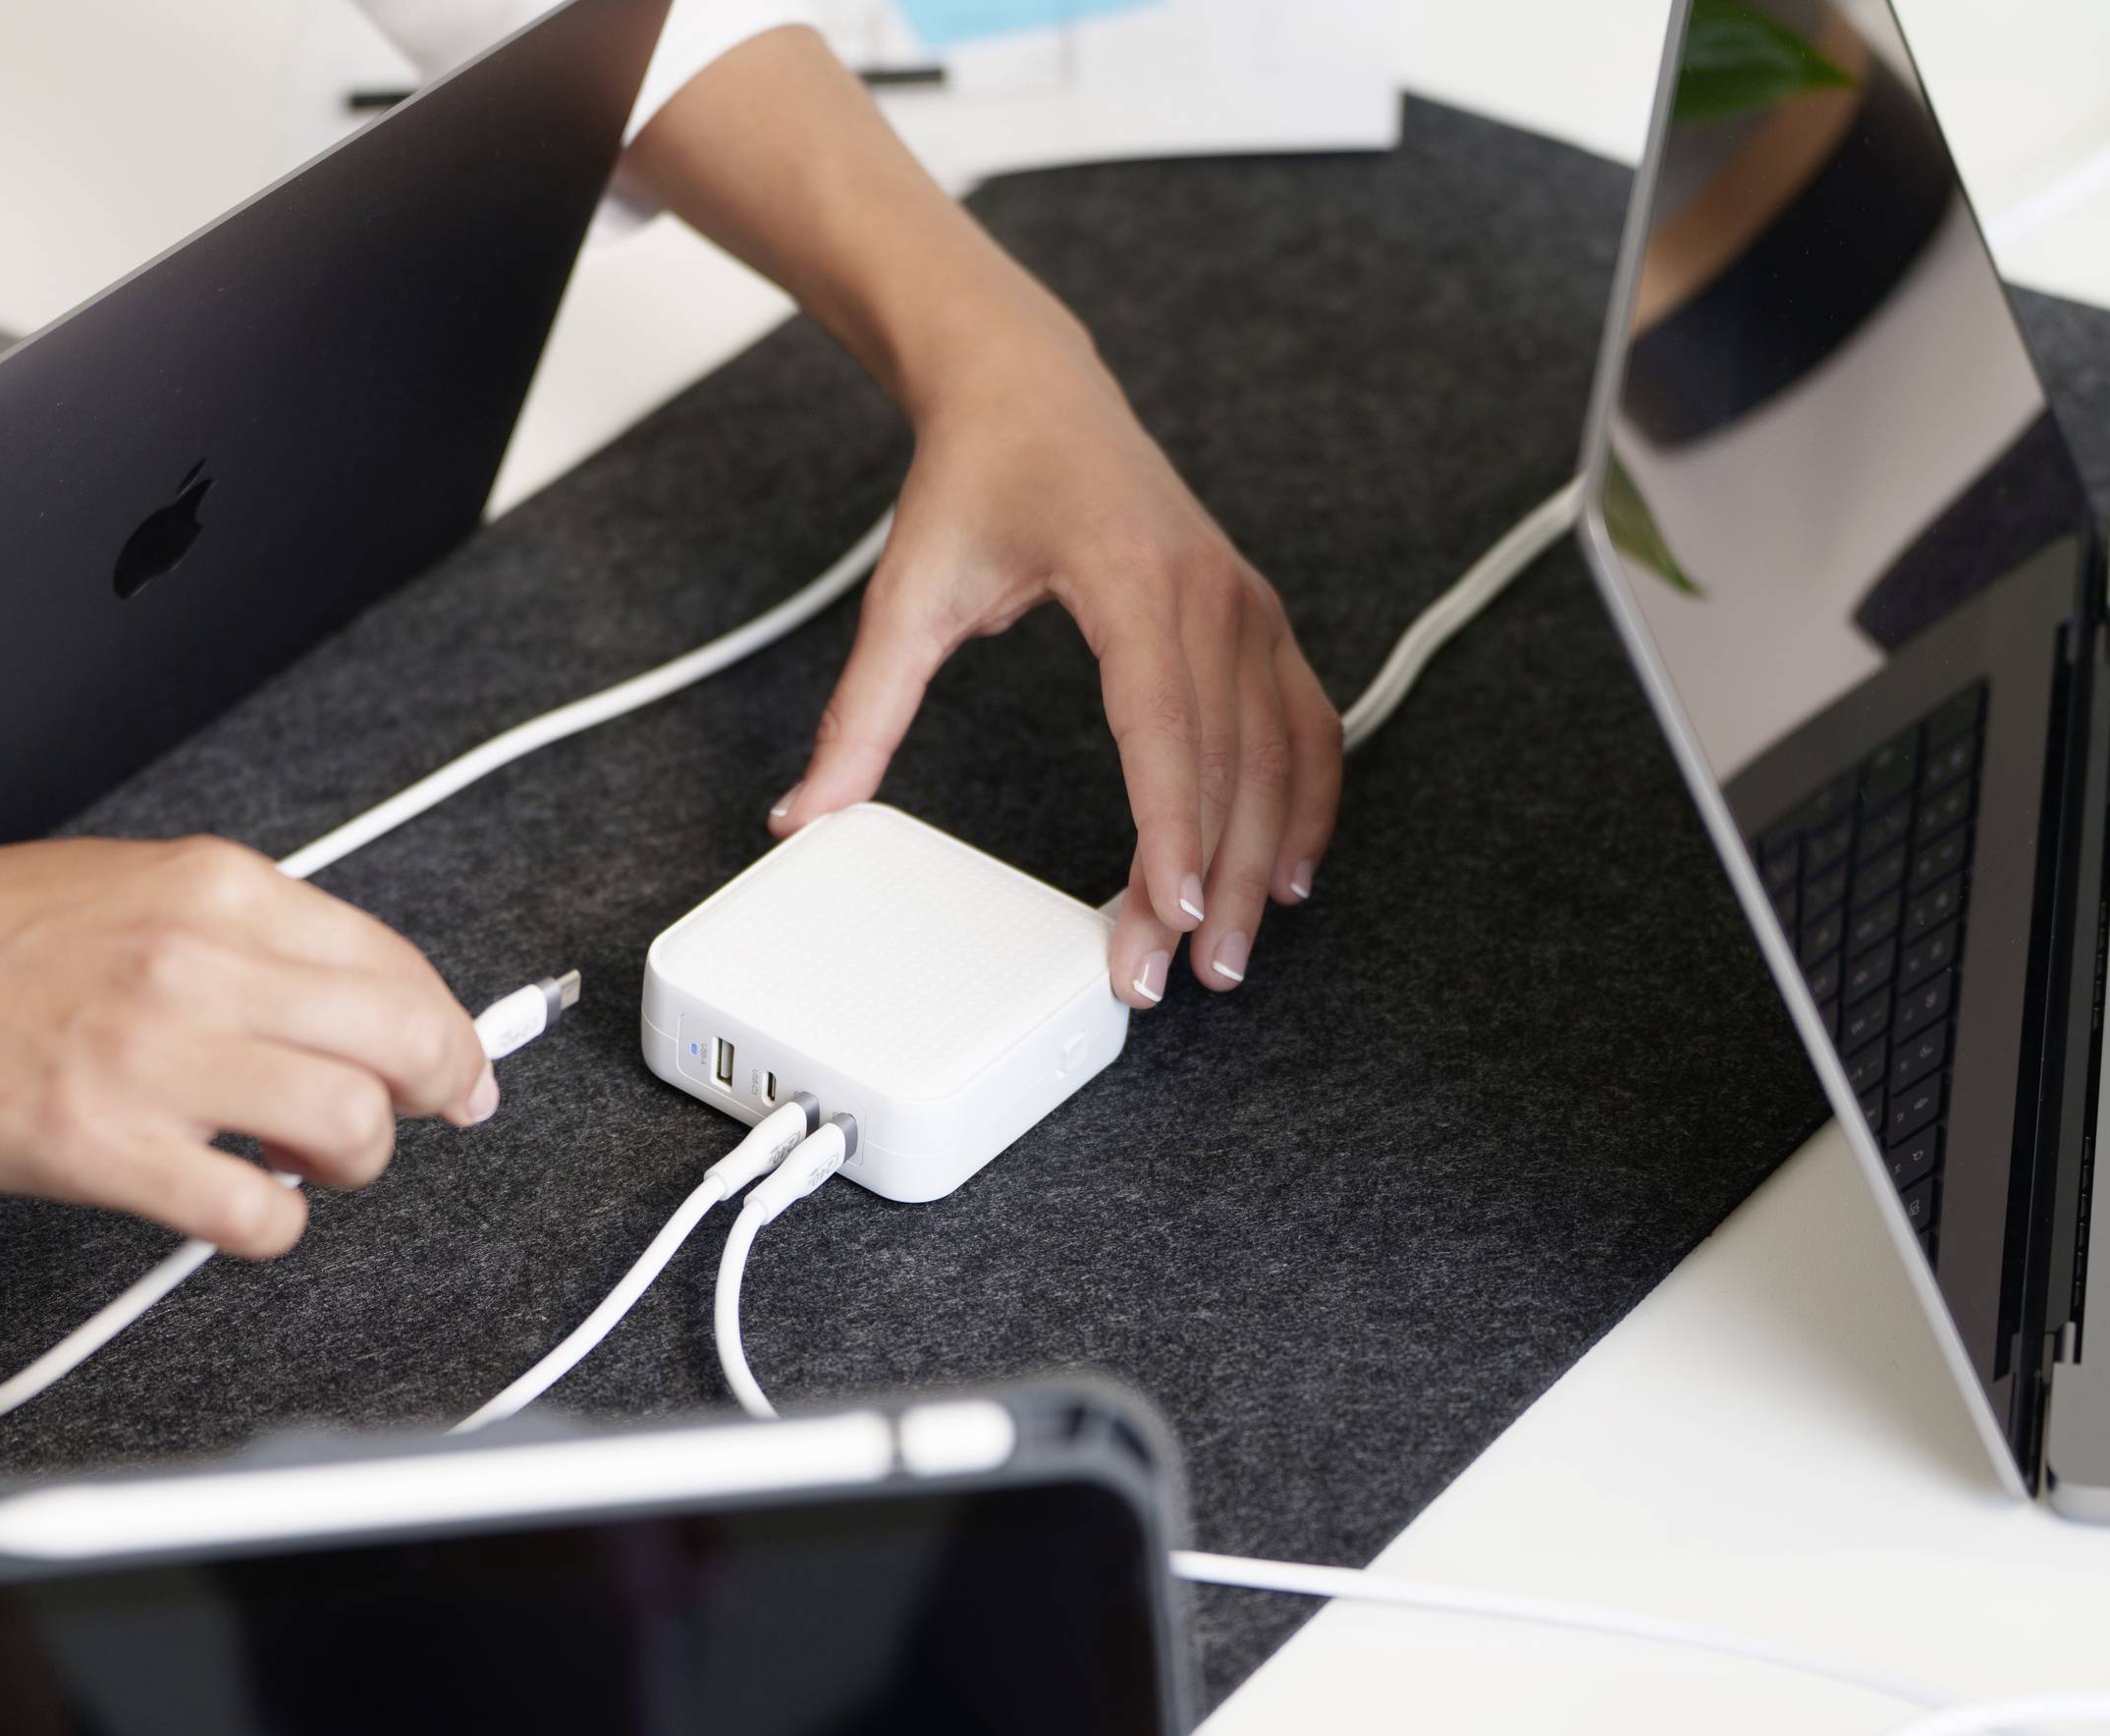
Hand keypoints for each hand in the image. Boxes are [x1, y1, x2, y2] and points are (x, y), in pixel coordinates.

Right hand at [0, 836, 492, 1257]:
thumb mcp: (143, 888)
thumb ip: (253, 939)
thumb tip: (359, 1007)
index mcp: (221, 889)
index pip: (397, 968)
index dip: (450, 1035)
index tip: (461, 1074)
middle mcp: (202, 961)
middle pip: (405, 1043)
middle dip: (433, 1096)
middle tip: (407, 1126)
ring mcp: (153, 1056)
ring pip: (351, 1127)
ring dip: (351, 1164)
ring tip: (302, 1165)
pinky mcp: (101, 1146)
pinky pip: (255, 1215)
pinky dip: (271, 1227)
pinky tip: (239, 1208)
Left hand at [765, 313, 1341, 1006]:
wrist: (1029, 385)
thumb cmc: (977, 476)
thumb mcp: (907, 594)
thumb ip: (861, 714)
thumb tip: (804, 815)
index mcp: (1133, 578)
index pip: (1164, 727)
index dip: (1173, 829)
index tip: (1173, 912)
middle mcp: (1209, 590)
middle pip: (1228, 761)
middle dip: (1208, 882)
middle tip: (1177, 976)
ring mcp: (1246, 602)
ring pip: (1278, 755)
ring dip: (1260, 861)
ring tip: (1230, 954)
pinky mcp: (1256, 615)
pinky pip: (1305, 721)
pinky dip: (1305, 800)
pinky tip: (1287, 870)